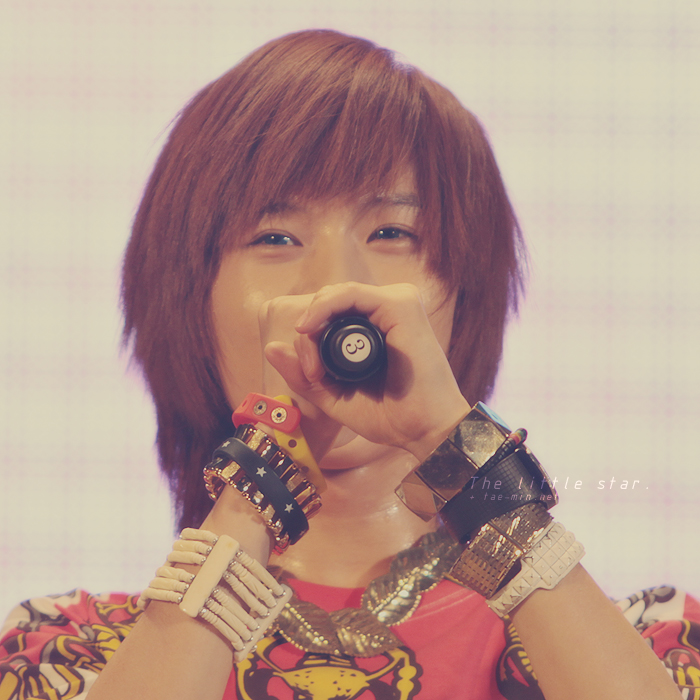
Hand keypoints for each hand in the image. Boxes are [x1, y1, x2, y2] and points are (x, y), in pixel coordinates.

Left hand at [264, 282, 470, 460]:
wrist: (425, 431)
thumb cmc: (390, 417)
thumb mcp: (335, 397)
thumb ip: (304, 376)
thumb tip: (271, 348)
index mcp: (374, 331)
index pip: (329, 317)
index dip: (308, 340)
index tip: (308, 375)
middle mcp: (384, 314)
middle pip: (330, 304)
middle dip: (309, 330)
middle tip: (310, 371)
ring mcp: (395, 304)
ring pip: (337, 295)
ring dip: (314, 321)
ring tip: (311, 359)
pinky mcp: (401, 304)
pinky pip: (351, 293)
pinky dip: (325, 307)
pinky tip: (309, 327)